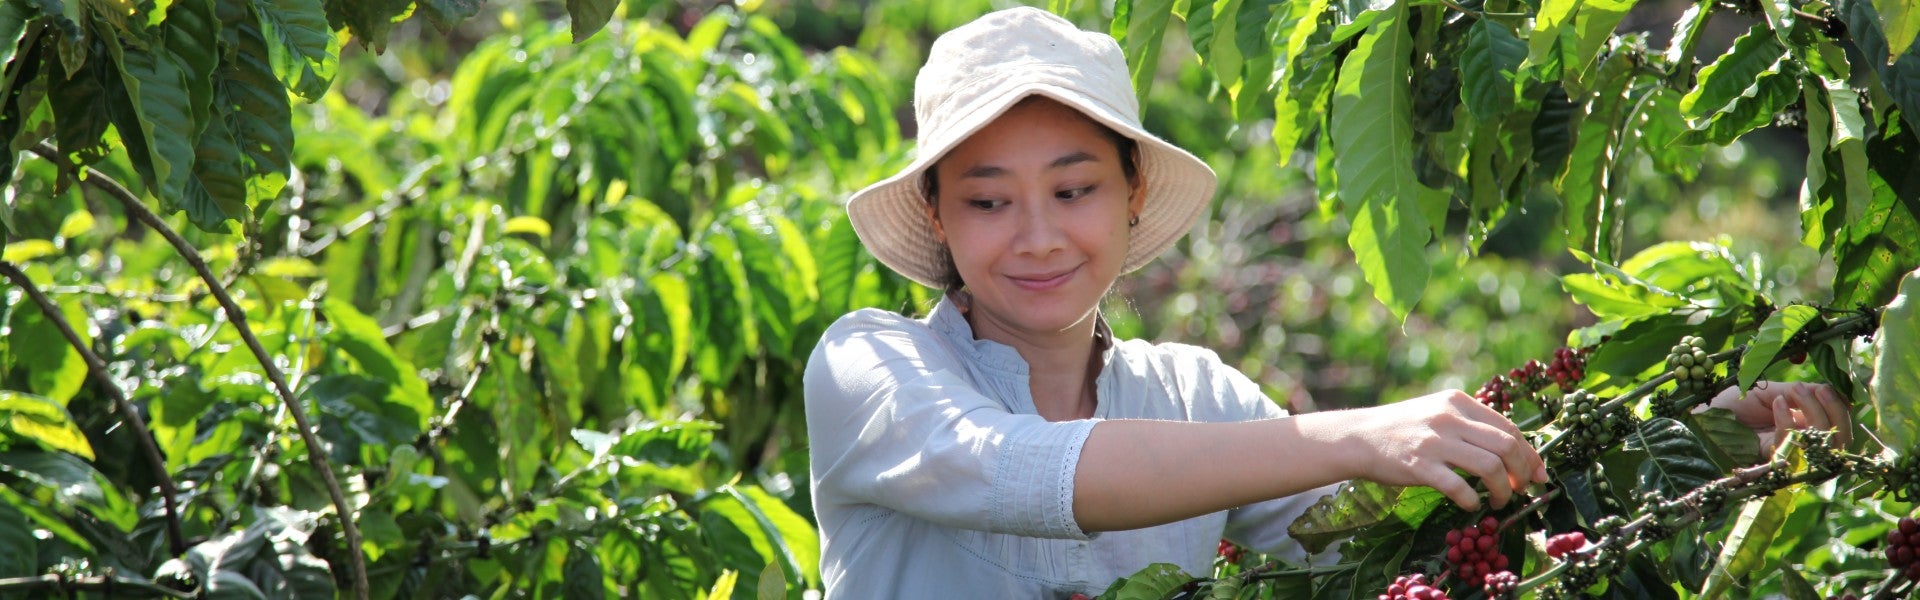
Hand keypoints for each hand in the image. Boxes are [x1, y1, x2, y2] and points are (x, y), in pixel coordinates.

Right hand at [1344, 390, 1548, 510]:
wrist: (1357, 437)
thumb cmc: (1400, 429)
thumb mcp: (1436, 412)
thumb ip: (1468, 423)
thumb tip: (1510, 449)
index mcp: (1458, 401)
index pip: (1509, 427)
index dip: (1530, 454)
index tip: (1538, 474)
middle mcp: (1449, 417)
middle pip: (1506, 446)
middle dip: (1522, 473)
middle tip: (1521, 489)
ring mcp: (1434, 441)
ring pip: (1489, 466)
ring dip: (1503, 490)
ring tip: (1499, 501)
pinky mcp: (1419, 465)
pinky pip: (1459, 487)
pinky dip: (1472, 500)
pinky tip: (1471, 505)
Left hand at [1706, 381, 1851, 451]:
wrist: (1699, 415)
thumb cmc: (1731, 403)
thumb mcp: (1769, 392)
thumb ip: (1799, 394)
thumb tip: (1831, 390)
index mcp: (1804, 427)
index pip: (1838, 425)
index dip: (1840, 407)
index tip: (1826, 387)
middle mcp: (1800, 444)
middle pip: (1838, 440)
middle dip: (1834, 412)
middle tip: (1817, 389)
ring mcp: (1786, 454)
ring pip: (1821, 445)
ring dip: (1815, 414)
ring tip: (1796, 391)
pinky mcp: (1769, 461)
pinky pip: (1791, 446)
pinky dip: (1789, 422)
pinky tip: (1777, 403)